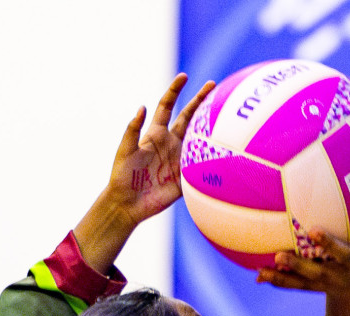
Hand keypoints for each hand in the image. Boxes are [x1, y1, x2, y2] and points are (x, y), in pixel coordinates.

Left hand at [104, 73, 215, 226]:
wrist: (128, 204)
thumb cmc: (122, 176)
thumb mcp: (126, 150)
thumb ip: (133, 129)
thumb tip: (141, 106)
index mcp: (156, 134)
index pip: (167, 106)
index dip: (175, 90)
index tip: (184, 76)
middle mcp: (170, 143)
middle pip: (189, 117)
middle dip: (201, 101)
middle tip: (215, 86)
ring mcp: (180, 159)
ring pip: (199, 138)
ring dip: (211, 126)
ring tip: (227, 112)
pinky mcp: (186, 177)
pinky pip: (202, 165)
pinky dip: (213, 157)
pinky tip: (227, 148)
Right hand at [257, 205, 349, 306]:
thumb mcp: (347, 278)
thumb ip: (322, 266)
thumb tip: (303, 248)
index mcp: (334, 282)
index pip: (303, 284)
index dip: (282, 280)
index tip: (259, 274)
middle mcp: (346, 275)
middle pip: (318, 273)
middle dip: (298, 266)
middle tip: (278, 256)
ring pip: (344, 254)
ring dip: (329, 244)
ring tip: (314, 231)